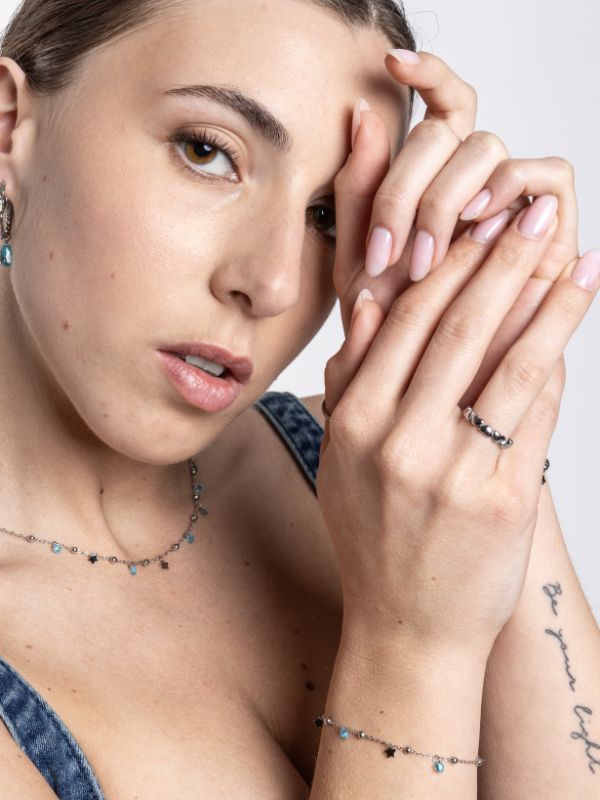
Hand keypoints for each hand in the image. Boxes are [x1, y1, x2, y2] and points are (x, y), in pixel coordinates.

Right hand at [316, 197, 599, 661]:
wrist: (407, 624)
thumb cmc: (373, 536)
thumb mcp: (341, 458)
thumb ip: (353, 379)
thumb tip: (370, 301)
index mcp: (352, 424)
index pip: (401, 323)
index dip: (444, 266)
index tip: (474, 225)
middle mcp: (397, 442)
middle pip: (456, 330)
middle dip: (500, 262)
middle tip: (532, 215)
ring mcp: (451, 472)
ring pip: (507, 363)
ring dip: (547, 301)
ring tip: (574, 256)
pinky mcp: (504, 500)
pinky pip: (537, 415)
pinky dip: (558, 361)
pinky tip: (572, 324)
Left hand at [332, 51, 579, 408]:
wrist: (428, 384)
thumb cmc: (389, 327)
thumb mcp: (358, 262)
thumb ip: (357, 194)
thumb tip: (364, 111)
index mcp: (427, 179)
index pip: (440, 105)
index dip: (428, 72)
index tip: (391, 62)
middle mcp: (470, 180)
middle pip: (448, 132)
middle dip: (406, 189)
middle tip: (384, 252)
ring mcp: (510, 197)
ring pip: (487, 148)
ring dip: (446, 197)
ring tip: (421, 258)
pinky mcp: (550, 220)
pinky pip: (546, 173)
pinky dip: (509, 191)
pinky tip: (475, 227)